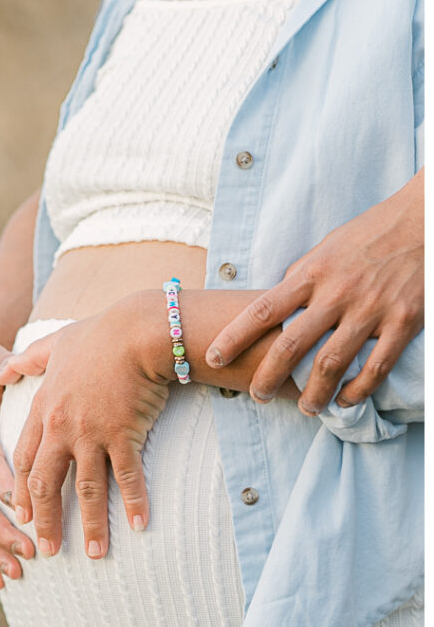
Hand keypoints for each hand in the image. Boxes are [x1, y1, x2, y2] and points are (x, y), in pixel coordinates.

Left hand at [0, 299, 171, 558]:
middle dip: (46, 522)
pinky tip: (138, 526)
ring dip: (90, 525)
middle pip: (48, 484)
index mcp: (44, 409)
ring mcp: (93, 434)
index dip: (22, 491)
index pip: (25, 459)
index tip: (21, 517)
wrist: (137, 330)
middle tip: (48, 551)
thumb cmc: (100, 333)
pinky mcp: (124, 435)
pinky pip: (127, 477)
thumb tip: (10, 364)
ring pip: (87, 490)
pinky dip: (133, 503)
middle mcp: (63, 427)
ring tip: (94, 554)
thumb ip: (31, 358)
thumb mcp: (57, 342)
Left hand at [205, 169, 423, 415]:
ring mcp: (371, 309)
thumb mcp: (326, 248)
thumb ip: (301, 278)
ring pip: (331, 365)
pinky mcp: (403, 321)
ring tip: (306, 408)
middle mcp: (338, 293)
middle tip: (258, 396)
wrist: (426, 218)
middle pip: (291, 346)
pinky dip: (358, 390)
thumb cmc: (370, 233)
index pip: (263, 310)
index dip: (235, 337)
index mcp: (313, 273)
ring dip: (313, 394)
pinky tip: (346, 400)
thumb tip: (274, 306)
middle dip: (268, 378)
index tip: (214, 357)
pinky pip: (376, 367)